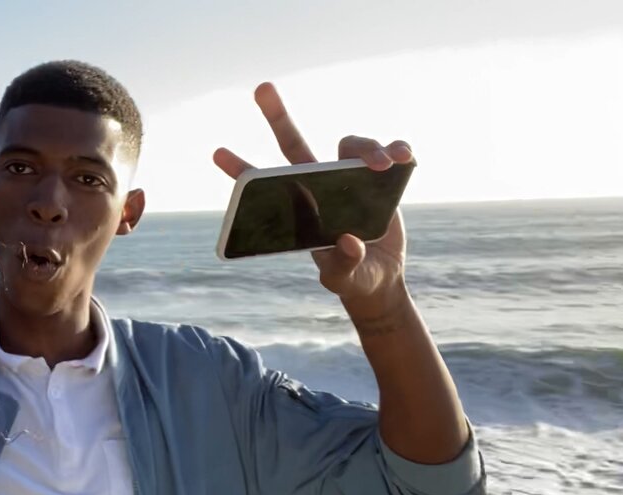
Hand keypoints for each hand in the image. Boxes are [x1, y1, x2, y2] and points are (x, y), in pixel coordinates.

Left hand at [212, 82, 413, 306]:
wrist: (379, 278)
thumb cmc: (351, 277)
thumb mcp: (344, 278)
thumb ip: (343, 265)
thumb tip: (348, 241)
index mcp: (300, 208)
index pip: (265, 185)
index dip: (242, 169)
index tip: (217, 154)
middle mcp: (319, 186)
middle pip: (294, 143)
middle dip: (277, 115)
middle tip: (261, 87)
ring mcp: (349, 179)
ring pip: (349, 146)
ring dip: (367, 148)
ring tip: (384, 166)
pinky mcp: (379, 178)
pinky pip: (387, 152)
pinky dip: (396, 149)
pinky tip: (405, 157)